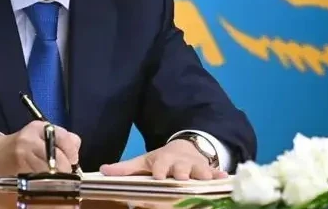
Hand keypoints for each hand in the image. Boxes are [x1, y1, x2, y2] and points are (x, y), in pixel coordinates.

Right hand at [0, 121, 81, 177]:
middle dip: (65, 166)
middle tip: (66, 172)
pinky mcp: (20, 164)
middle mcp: (32, 137)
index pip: (63, 136)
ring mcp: (24, 151)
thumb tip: (75, 151)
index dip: (72, 151)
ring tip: (57, 176)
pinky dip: (46, 178)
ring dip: (56, 174)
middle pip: (57, 154)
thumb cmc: (24, 145)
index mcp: (41, 127)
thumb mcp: (42, 136)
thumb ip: (62, 140)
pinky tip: (45, 178)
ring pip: (49, 166)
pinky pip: (39, 174)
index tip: (73, 160)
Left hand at [99, 139, 226, 179]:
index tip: (159, 176)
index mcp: (164, 161)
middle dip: (182, 173)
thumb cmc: (162, 160)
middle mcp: (181, 164)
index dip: (161, 171)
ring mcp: (196, 167)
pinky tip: (224, 178)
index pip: (161, 166)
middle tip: (181, 178)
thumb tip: (103, 171)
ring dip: (202, 175)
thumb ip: (125, 169)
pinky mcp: (208, 171)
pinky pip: (216, 174)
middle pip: (182, 170)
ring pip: (200, 172)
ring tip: (204, 179)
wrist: (185, 148)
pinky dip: (219, 176)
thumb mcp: (144, 161)